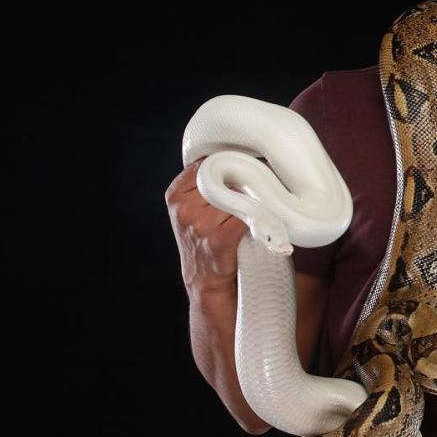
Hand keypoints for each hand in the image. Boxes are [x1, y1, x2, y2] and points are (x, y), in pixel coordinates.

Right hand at [164, 157, 249, 293]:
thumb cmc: (204, 240)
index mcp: (175, 195)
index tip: (242, 166)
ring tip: (258, 207)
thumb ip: (202, 186)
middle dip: (242, 183)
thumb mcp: (192, 209)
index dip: (226, 165)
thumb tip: (232, 156)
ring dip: (252, 201)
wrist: (204, 280)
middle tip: (258, 185)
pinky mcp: (217, 239)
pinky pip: (245, 217)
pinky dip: (257, 218)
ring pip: (237, 197)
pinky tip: (261, 221)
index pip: (205, 165)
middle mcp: (184, 209)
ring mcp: (199, 224)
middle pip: (224, 179)